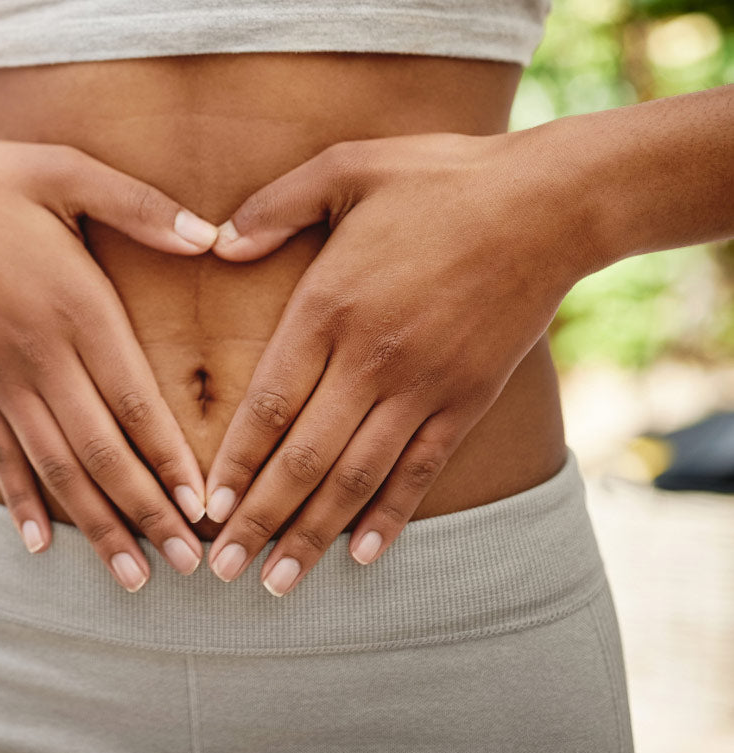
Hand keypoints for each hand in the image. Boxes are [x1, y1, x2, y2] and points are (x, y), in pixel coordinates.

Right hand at [0, 138, 219, 590]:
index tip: (205, 507)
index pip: (136, 401)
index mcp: (78, 307)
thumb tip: (209, 236)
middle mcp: (42, 357)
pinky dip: (20, 501)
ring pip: (57, 468)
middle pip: (104, 451)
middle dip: (149, 514)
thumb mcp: (64, 170)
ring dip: (98, 526)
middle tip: (192, 565)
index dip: (172, 459)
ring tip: (135, 577)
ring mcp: (0, 379)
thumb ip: (139, 205)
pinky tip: (38, 545)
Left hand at [199, 130, 591, 594]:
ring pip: (357, 477)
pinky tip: (363, 556)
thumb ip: (274, 207)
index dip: (235, 462)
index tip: (204, 508)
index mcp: (330, 305)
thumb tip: (215, 244)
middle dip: (259, 519)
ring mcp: (423, 386)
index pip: (269, 403)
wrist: (549, 202)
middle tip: (222, 571)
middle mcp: (372, 359)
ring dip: (313, 535)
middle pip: (304, 458)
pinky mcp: (466, 399)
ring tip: (278, 584)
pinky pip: (420, 470)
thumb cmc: (439, 177)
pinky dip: (391, 516)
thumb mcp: (345, 168)